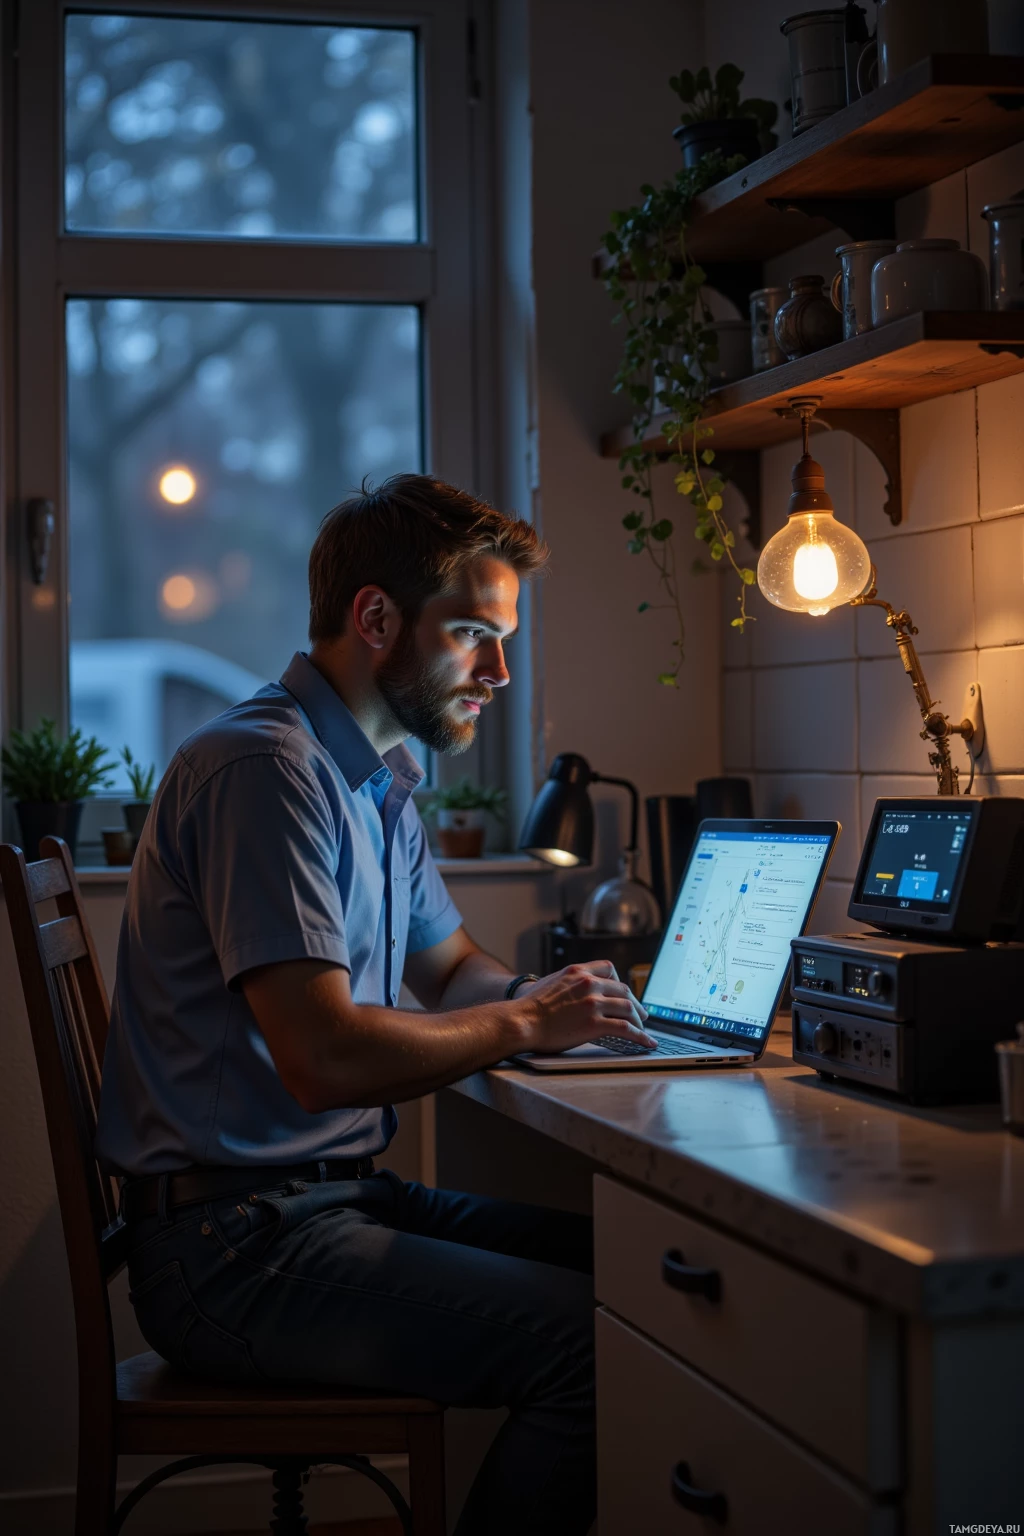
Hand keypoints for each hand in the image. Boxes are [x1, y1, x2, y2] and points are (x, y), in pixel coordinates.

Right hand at [513, 961, 656, 1054]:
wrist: (521, 1021)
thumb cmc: (529, 1007)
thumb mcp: (550, 983)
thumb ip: (567, 983)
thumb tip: (571, 990)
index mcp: (577, 972)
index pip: (609, 968)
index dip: (620, 981)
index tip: (623, 992)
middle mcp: (588, 984)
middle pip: (623, 989)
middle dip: (635, 1003)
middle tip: (641, 1014)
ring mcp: (592, 1003)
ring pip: (627, 1007)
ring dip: (639, 1020)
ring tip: (643, 1029)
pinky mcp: (594, 1023)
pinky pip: (625, 1028)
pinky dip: (640, 1036)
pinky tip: (646, 1042)